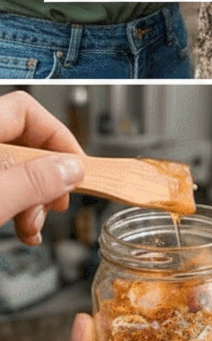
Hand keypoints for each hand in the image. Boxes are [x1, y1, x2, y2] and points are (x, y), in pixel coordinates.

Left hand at [0, 91, 83, 244]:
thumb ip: (31, 182)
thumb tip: (71, 170)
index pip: (26, 110)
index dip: (56, 136)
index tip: (75, 167)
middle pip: (24, 144)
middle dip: (46, 178)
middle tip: (55, 204)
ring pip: (14, 172)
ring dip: (33, 200)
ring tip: (33, 227)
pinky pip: (2, 190)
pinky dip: (16, 209)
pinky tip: (23, 231)